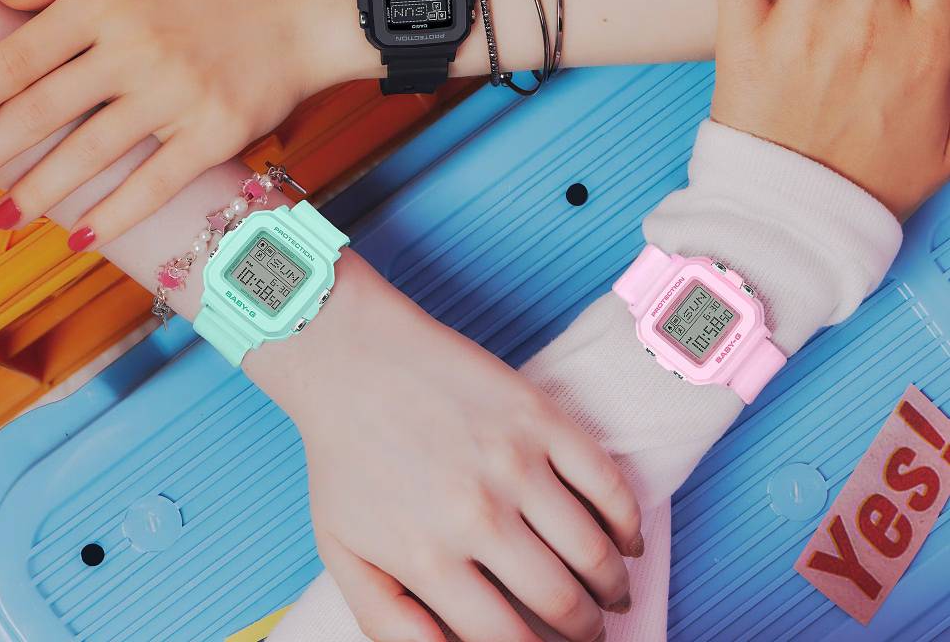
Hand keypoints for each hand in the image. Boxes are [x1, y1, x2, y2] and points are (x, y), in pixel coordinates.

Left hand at [0, 0, 322, 246]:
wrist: (311, 6)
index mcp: (106, 0)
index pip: (14, 60)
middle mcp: (134, 48)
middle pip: (39, 114)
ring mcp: (176, 95)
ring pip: (87, 155)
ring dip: (36, 194)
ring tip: (4, 218)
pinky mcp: (214, 134)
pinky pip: (152, 184)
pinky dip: (113, 216)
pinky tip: (80, 236)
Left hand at [265, 267, 642, 641]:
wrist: (353, 358)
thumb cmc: (345, 455)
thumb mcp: (342, 551)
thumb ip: (389, 624)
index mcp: (428, 558)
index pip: (510, 641)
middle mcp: (478, 514)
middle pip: (563, 603)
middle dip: (586, 631)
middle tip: (590, 630)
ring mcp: (514, 460)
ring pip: (594, 550)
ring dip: (614, 586)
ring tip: (613, 594)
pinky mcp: (538, 415)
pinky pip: (606, 481)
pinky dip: (629, 521)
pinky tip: (628, 539)